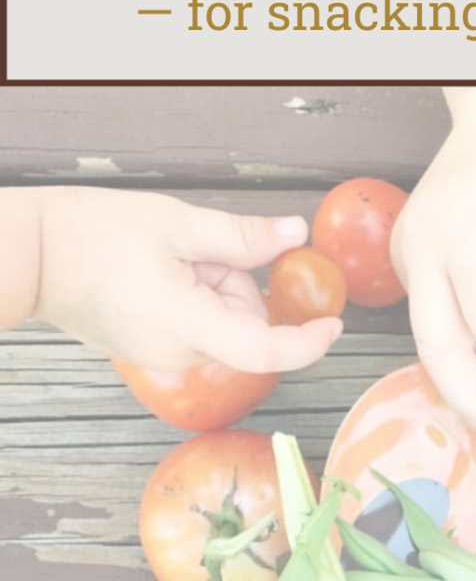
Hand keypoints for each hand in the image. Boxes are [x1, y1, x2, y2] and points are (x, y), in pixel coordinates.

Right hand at [34, 187, 342, 371]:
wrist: (35, 255)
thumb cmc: (96, 234)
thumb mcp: (179, 224)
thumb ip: (244, 236)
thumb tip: (295, 234)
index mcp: (188, 324)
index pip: (265, 350)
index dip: (307, 342)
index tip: (334, 324)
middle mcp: (178, 353)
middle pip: (242, 321)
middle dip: (235, 281)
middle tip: (196, 250)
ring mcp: (161, 356)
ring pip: (220, 320)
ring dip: (211, 285)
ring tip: (167, 259)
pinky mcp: (150, 350)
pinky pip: (195, 325)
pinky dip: (193, 297)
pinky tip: (158, 273)